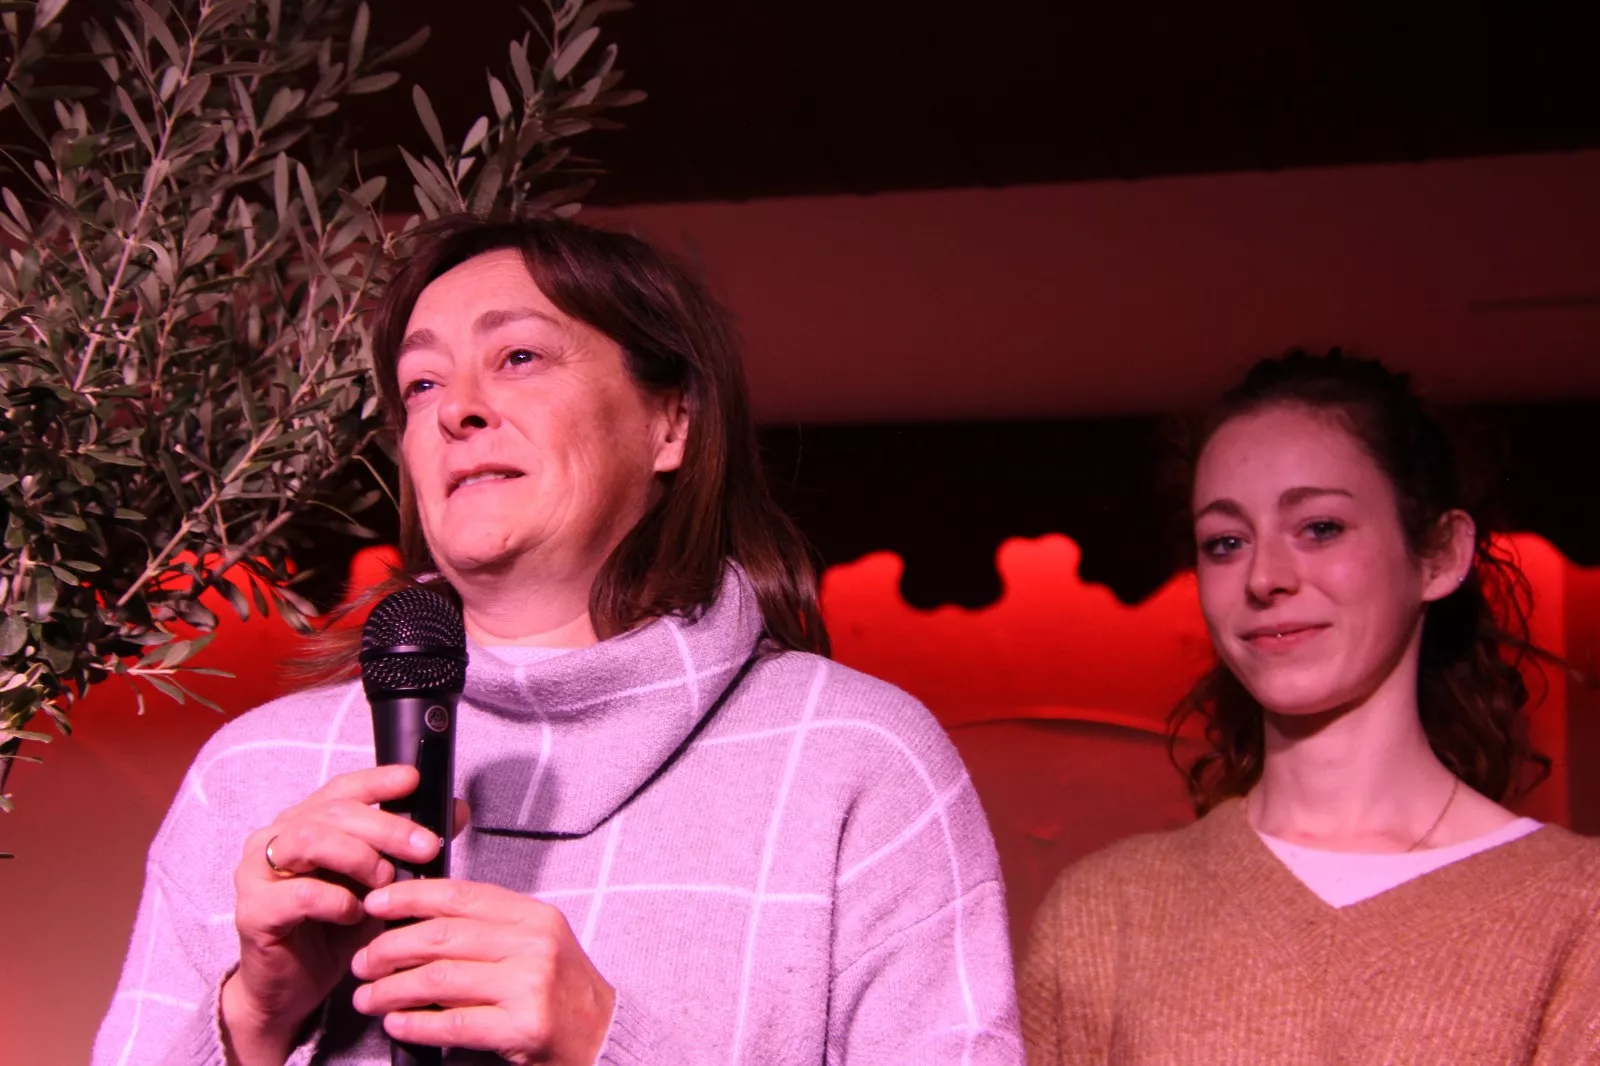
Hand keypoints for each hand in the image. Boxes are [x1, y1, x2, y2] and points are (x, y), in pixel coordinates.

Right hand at [220, 765, 465, 1064]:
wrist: (289, 990)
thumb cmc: (333, 930)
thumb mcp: (381, 884)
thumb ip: (411, 847)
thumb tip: (458, 811)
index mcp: (306, 822)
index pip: (342, 789)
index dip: (378, 781)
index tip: (414, 780)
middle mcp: (276, 838)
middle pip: (333, 812)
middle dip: (386, 827)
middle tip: (426, 848)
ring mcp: (257, 873)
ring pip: (309, 840)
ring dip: (358, 856)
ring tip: (386, 880)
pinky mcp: (252, 911)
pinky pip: (295, 894)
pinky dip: (333, 900)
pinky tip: (355, 913)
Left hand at [352, 879, 615, 1064]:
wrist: (603, 1035)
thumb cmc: (561, 990)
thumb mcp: (534, 942)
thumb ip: (488, 927)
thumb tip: (419, 918)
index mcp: (532, 916)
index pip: (460, 895)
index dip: (410, 897)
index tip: (376, 904)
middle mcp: (533, 944)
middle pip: (441, 937)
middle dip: (390, 948)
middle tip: (364, 961)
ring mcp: (530, 985)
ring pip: (439, 979)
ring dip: (392, 989)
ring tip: (368, 997)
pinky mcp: (523, 1027)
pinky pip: (453, 1022)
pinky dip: (416, 1023)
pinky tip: (396, 1023)